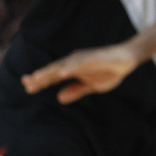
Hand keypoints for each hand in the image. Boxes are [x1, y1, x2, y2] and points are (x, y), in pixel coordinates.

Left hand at [21, 42, 141, 102]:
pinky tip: (62, 73)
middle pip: (54, 69)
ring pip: (64, 65)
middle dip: (41, 76)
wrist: (128, 59)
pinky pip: (81, 62)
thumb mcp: (93, 86)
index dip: (41, 81)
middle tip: (27, 83)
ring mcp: (84, 58)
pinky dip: (71, 67)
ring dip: (51, 71)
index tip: (28, 88)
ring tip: (38, 77)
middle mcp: (75, 61)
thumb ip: (77, 90)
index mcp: (73, 69)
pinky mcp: (94, 57)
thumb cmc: (110, 70)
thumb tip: (59, 98)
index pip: (54, 76)